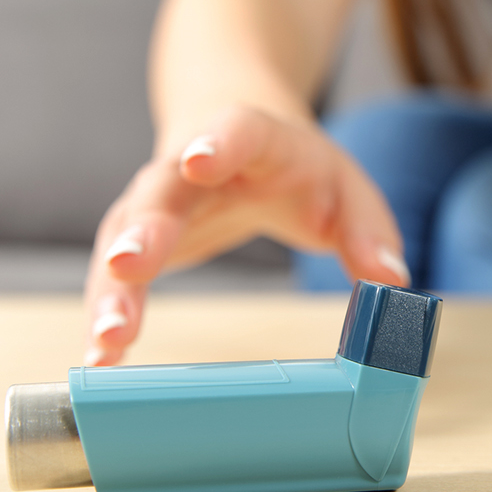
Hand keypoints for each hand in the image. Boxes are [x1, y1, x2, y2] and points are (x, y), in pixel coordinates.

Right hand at [82, 105, 409, 365]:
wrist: (227, 135)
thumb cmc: (296, 167)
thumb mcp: (346, 187)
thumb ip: (369, 230)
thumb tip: (391, 280)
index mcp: (251, 140)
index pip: (233, 131)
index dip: (216, 143)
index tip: (198, 162)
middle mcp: (185, 167)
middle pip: (159, 193)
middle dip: (143, 229)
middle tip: (129, 264)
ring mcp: (151, 204)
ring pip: (121, 240)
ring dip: (112, 289)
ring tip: (106, 341)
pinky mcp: (133, 242)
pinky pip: (113, 278)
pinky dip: (106, 316)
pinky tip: (99, 360)